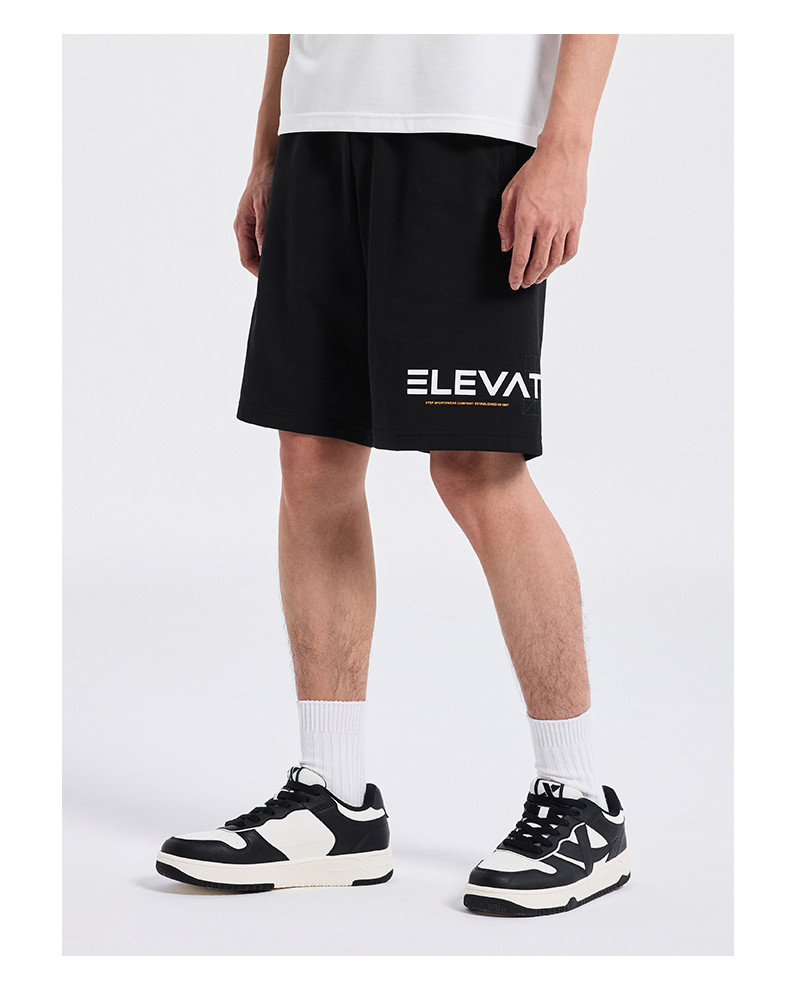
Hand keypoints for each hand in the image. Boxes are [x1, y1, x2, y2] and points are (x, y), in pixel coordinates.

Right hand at [233, 161, 275, 275]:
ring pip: (260, 251)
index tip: (274, 279)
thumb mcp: (265, 206)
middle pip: (253, 258)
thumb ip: (263, 230)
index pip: (247, 259)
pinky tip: (286, 249)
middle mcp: (245, 229)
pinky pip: (266, 241)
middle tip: (284, 274)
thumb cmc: (265, 181)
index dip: (259, 272)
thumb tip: (264, 254)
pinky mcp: (262, 222)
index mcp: (242, 227)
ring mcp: (253, 226)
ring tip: (286, 264)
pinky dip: (274, 247)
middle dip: (265, 267)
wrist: (269, 163)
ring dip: (271, 257)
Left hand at [498, 144, 587, 289]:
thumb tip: (506, 247)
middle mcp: (546, 225)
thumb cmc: (536, 170)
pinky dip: (563, 261)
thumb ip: (505, 223)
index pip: (520, 258)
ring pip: (555, 260)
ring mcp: (564, 224)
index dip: (515, 275)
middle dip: (529, 278)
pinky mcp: (577, 221)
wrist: (563, 154)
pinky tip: (556, 263)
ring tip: (538, 277)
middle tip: (524, 283)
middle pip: (538, 263)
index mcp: (527, 218)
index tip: (513, 283)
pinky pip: (571, 249)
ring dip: (545, 273)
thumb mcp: (510, 194)